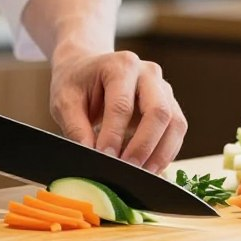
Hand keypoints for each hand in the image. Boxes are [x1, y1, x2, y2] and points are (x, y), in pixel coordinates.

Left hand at [49, 50, 186, 174]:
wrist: (87, 68)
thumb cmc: (76, 83)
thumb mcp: (64, 101)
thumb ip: (76, 128)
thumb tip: (91, 156)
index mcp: (120, 66)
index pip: (122, 105)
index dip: (114, 135)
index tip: (105, 158)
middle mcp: (148, 73)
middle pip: (158, 111)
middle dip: (144, 145)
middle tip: (128, 169)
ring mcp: (163, 87)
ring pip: (175, 123)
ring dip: (161, 153)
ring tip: (142, 175)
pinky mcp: (170, 104)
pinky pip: (176, 131)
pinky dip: (166, 153)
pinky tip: (150, 168)